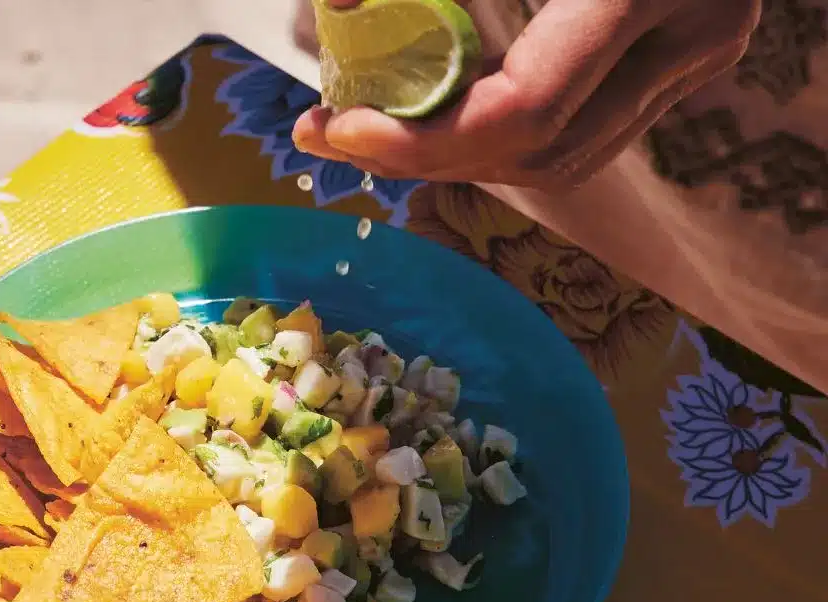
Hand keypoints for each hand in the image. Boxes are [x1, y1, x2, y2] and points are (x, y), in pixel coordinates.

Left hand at [293, 0, 760, 189]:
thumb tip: (338, 4)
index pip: (527, 107)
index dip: (424, 138)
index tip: (339, 126)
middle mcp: (690, 36)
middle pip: (539, 151)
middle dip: (425, 158)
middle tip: (335, 134)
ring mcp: (694, 56)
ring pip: (561, 159)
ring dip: (459, 158)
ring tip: (376, 131)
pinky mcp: (677, 60)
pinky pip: (580, 130)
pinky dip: (499, 135)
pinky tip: (436, 115)